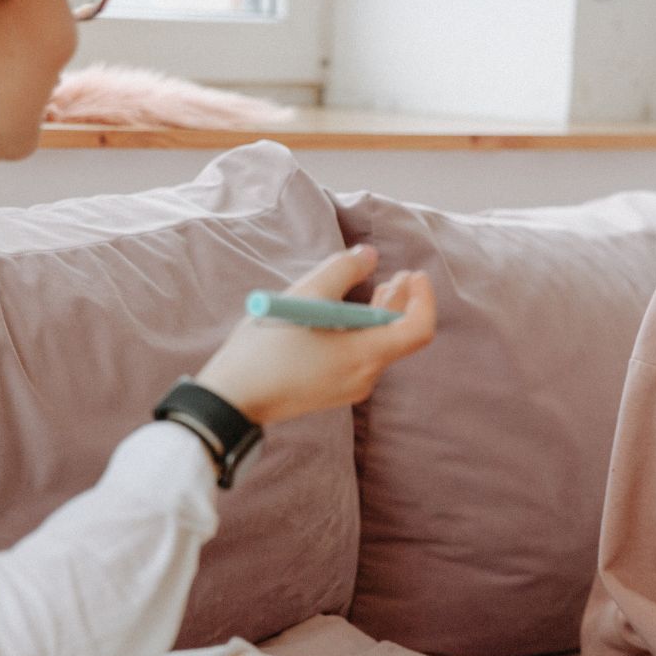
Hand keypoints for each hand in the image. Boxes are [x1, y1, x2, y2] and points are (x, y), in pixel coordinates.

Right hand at [193, 245, 435, 425]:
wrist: (231, 399)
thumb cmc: (266, 347)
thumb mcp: (305, 296)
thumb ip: (342, 270)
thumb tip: (369, 256)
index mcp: (364, 356)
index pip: (418, 330)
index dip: (424, 299)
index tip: (414, 274)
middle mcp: (364, 377)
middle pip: (398, 337)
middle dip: (402, 303)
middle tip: (402, 274)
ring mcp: (348, 388)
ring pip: (379, 347)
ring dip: (382, 315)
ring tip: (383, 288)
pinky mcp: (331, 391)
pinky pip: (360, 358)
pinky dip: (363, 332)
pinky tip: (349, 315)